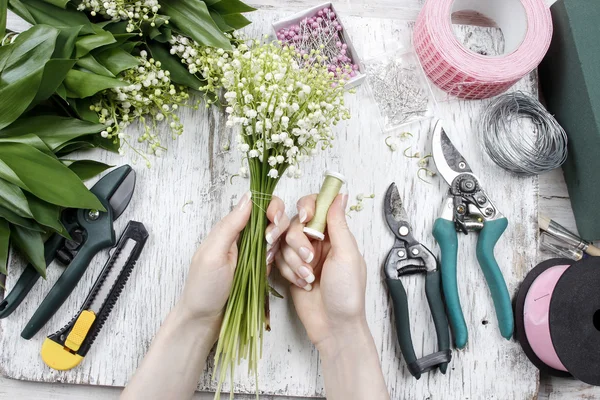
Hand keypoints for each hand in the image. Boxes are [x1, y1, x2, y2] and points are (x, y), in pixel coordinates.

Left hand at [178, 191, 288, 333]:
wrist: (205, 321)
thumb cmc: (204, 288)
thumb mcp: (213, 254)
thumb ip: (230, 226)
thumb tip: (248, 197)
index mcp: (231, 228)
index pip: (257, 205)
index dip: (271, 208)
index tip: (274, 220)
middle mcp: (244, 237)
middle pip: (273, 219)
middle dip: (279, 226)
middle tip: (271, 243)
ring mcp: (255, 253)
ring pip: (279, 237)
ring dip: (283, 245)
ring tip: (269, 260)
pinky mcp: (261, 268)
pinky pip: (279, 256)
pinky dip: (285, 259)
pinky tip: (285, 268)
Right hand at [275, 193, 367, 349]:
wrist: (334, 326)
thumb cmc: (347, 293)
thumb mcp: (347, 254)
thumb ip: (339, 223)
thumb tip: (339, 195)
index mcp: (335, 234)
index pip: (316, 206)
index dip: (307, 208)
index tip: (305, 218)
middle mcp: (318, 241)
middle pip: (295, 224)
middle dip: (298, 242)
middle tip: (310, 259)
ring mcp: (303, 256)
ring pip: (284, 243)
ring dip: (294, 261)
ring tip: (308, 278)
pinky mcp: (291, 270)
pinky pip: (279, 260)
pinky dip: (288, 272)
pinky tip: (302, 284)